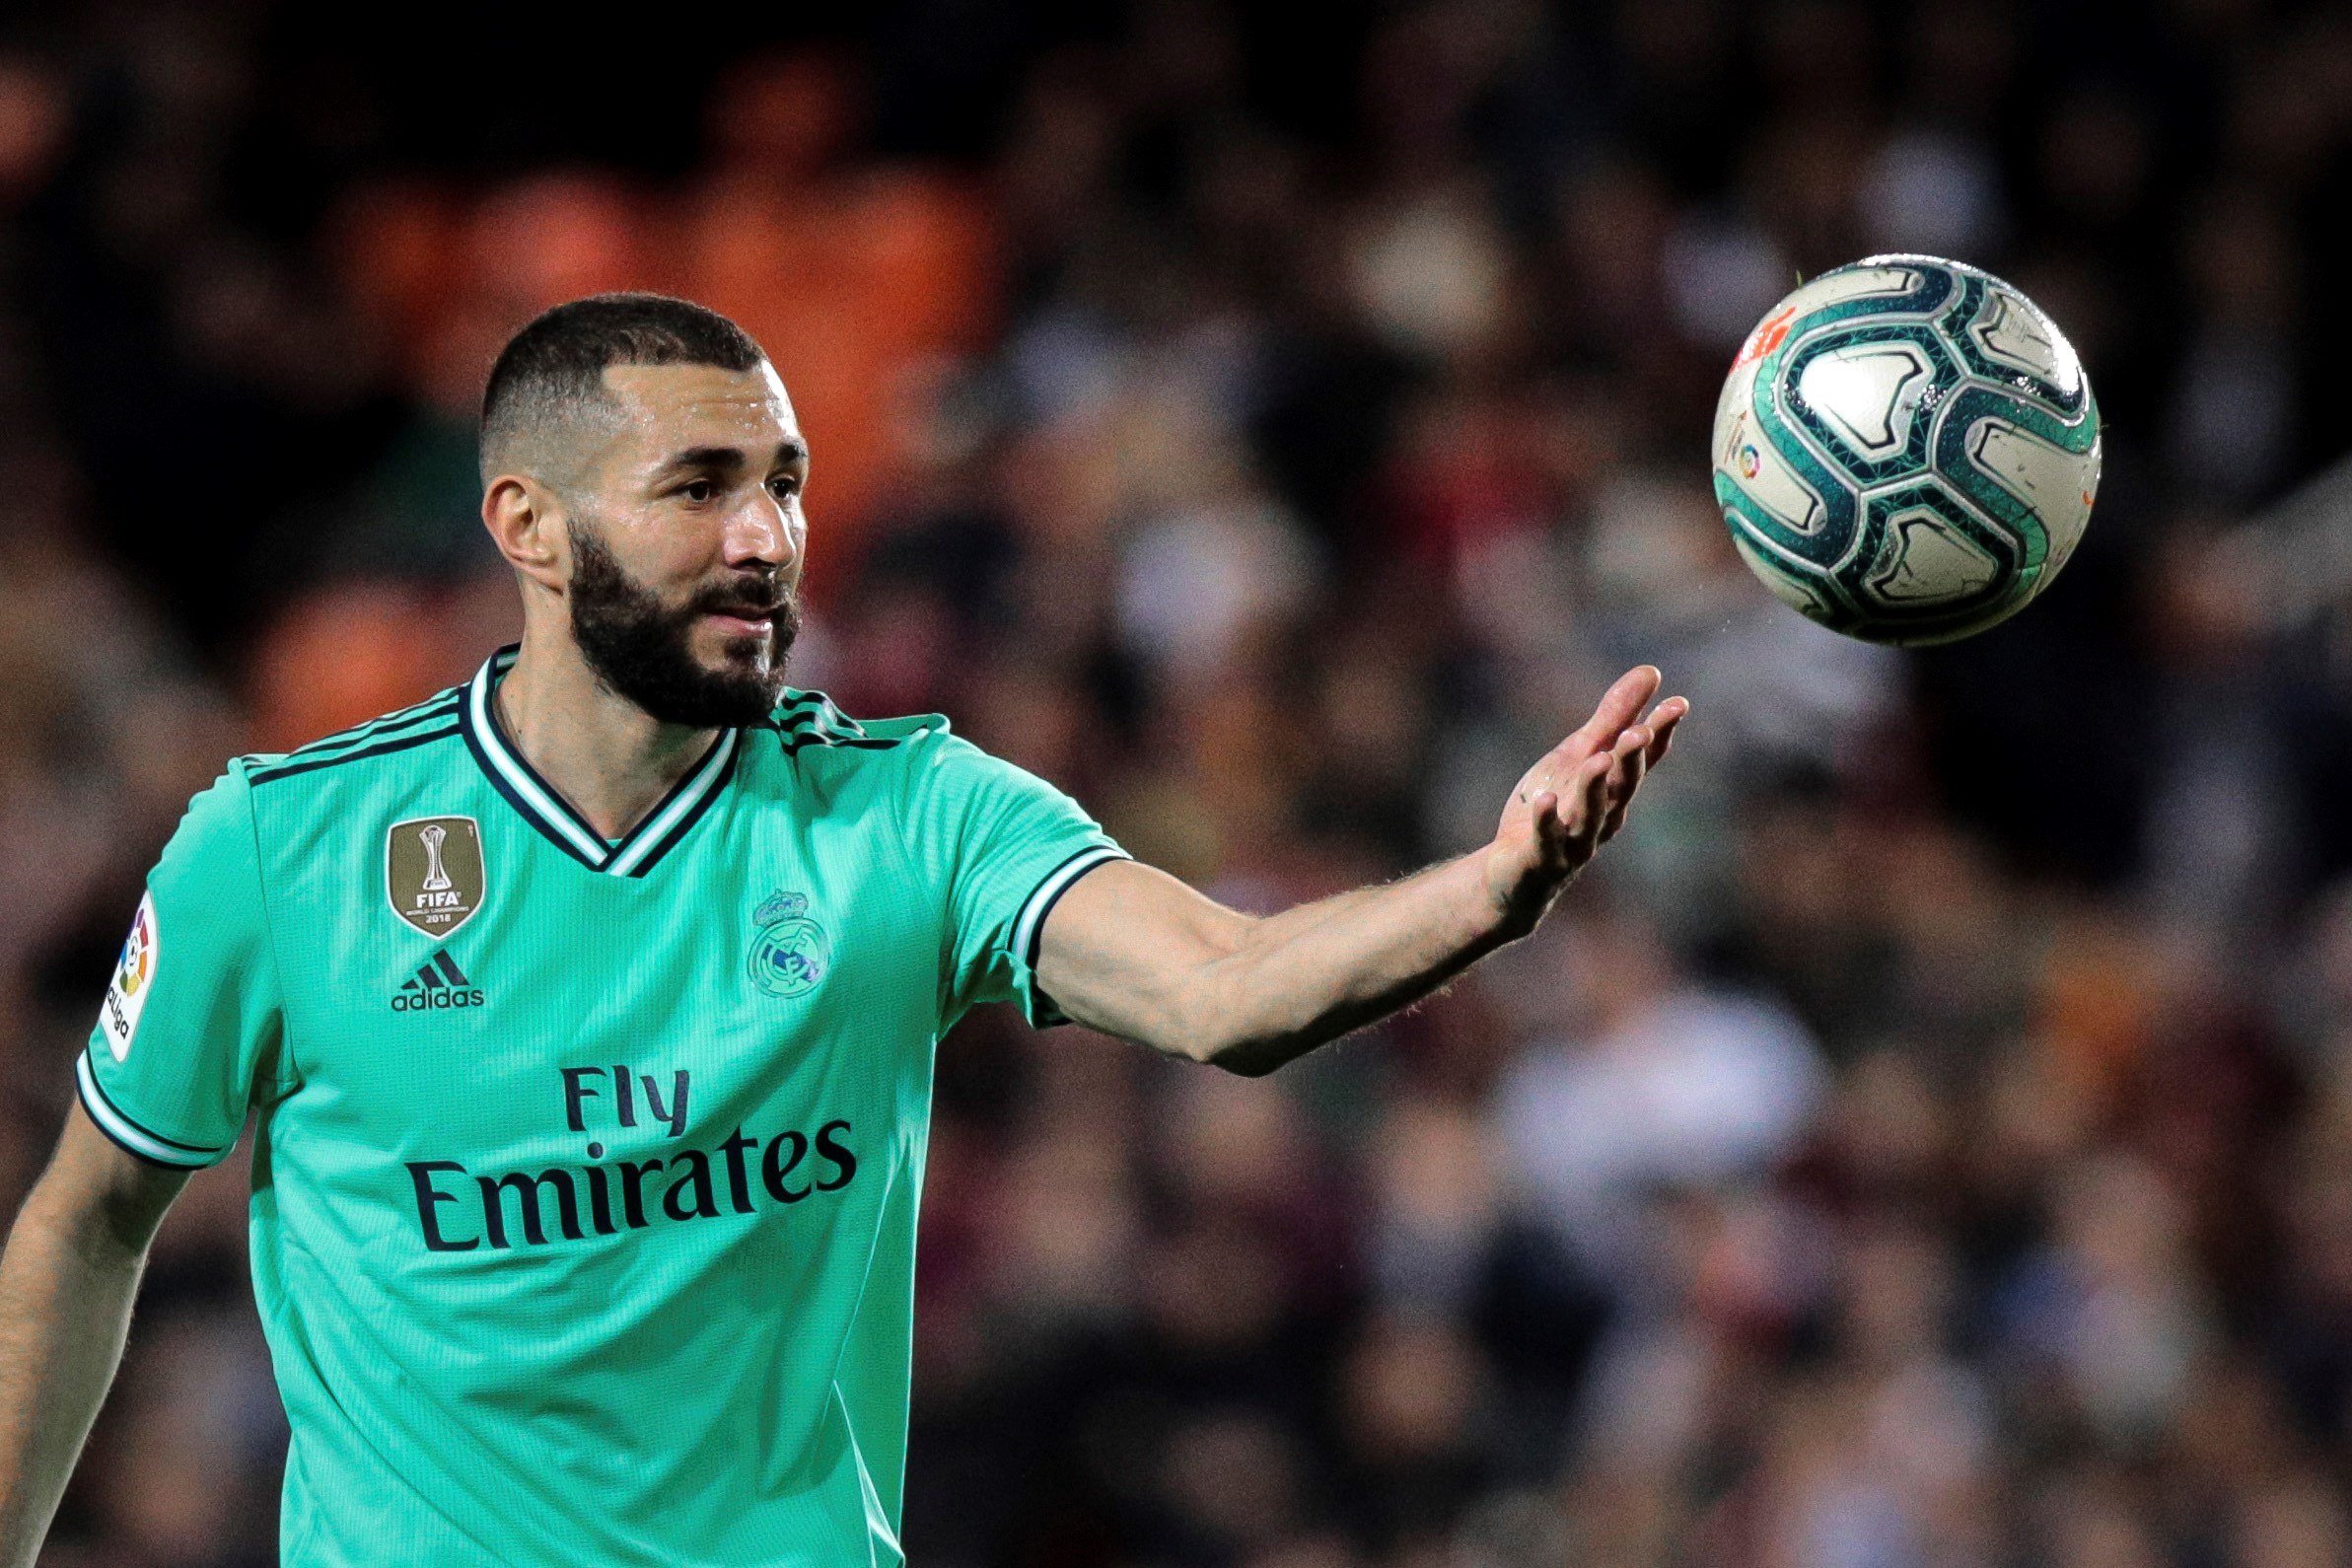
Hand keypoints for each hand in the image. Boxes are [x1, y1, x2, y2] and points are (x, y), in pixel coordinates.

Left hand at [1481, 665, 1685, 937]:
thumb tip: (1651, 672)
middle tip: (1640, 731)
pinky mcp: (1541, 856)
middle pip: (1622, 787)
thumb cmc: (1556, 808)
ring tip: (1598, 761)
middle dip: (1631, 760)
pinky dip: (1547, 821)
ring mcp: (1574, 840)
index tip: (1678, 704)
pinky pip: (1546, 839)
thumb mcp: (1581, 754)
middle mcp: (1603, 816)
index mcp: (1613, 788)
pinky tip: (1546, 800)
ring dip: (1594, 788)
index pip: (1643, 759)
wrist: (1515, 872)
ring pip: (1589, 814)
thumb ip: (1614, 717)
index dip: (1661, 733)